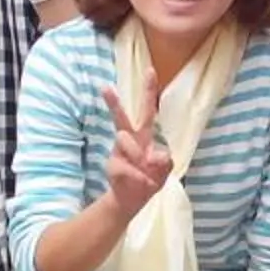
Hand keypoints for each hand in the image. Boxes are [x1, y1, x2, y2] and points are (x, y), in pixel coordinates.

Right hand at [103, 74, 171, 218]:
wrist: (132, 201)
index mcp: (145, 135)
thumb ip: (164, 160)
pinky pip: (128, 167)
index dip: (149, 91)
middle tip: (104, 87)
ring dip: (140, 157)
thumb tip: (152, 156)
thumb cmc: (150, 179)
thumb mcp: (165, 170)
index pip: (148, 110)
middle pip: (122, 118)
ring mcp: (119, 152)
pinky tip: (142, 182)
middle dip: (113, 103)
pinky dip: (139, 177)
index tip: (150, 70)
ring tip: (146, 173)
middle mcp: (130, 139)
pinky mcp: (113, 165)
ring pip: (126, 140)